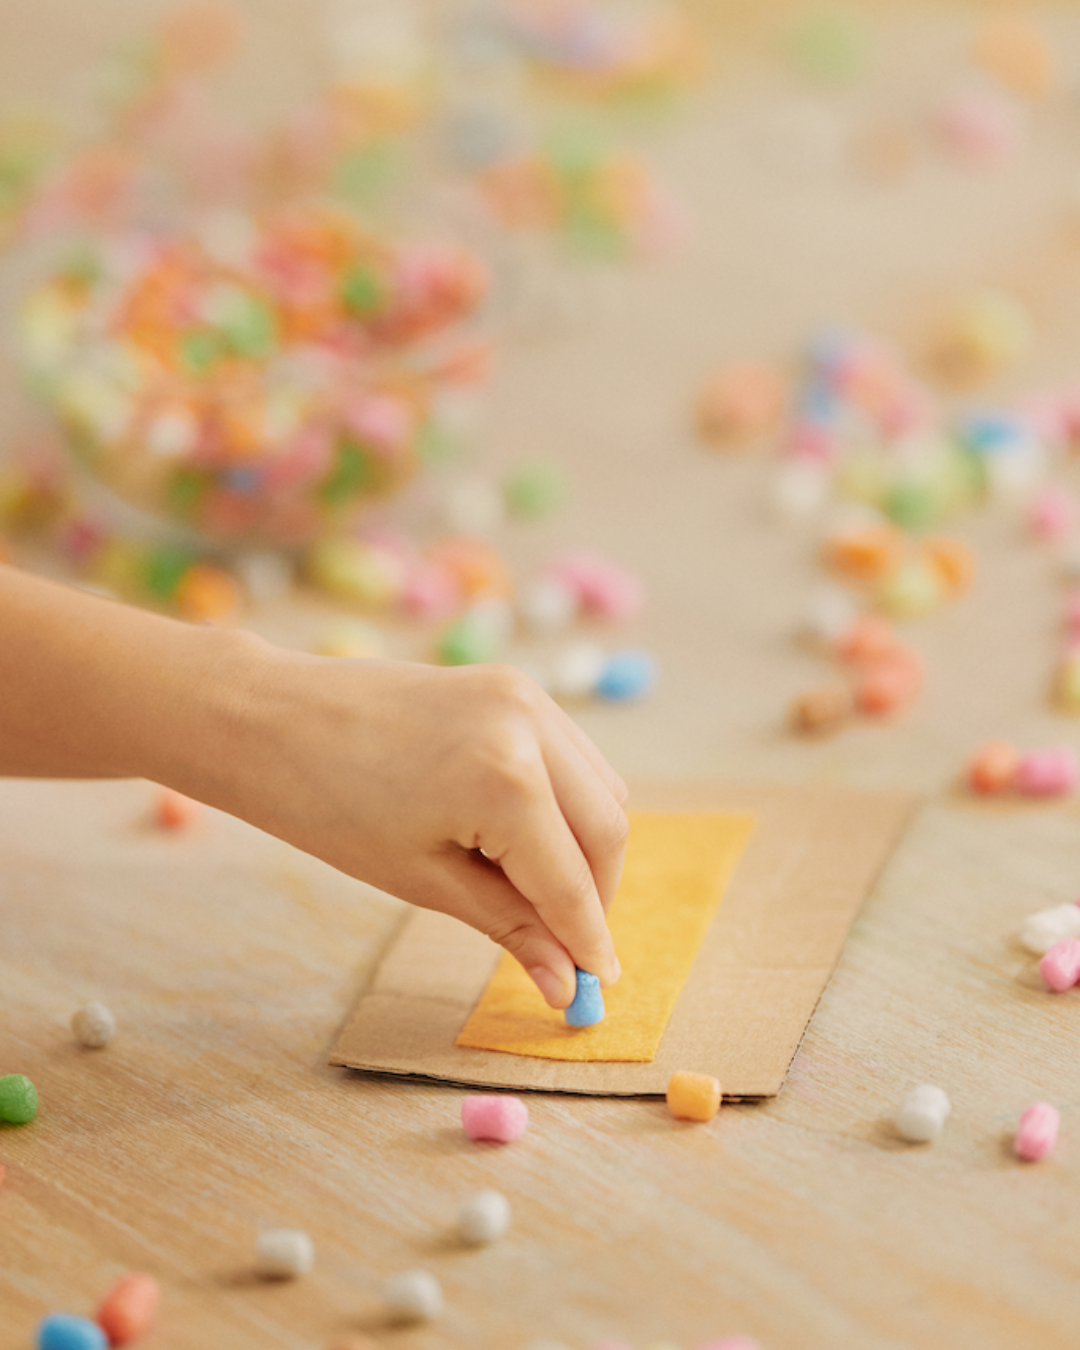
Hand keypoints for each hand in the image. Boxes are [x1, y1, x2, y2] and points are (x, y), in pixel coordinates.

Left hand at [220, 653, 627, 1007]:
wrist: (270, 719)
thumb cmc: (327, 806)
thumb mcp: (422, 878)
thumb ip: (510, 925)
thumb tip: (566, 982)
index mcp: (506, 782)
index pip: (572, 881)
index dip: (589, 941)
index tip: (597, 986)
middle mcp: (531, 728)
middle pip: (608, 830)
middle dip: (596, 895)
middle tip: (569, 949)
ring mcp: (527, 697)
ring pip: (602, 789)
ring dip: (587, 848)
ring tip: (538, 892)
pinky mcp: (514, 685)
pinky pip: (573, 755)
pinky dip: (567, 802)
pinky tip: (526, 837)